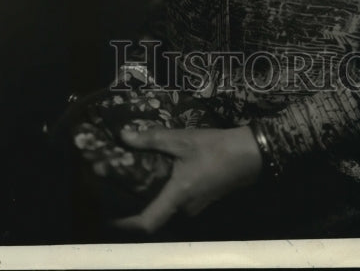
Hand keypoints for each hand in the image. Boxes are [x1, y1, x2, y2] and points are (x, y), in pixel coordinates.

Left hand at [111, 124, 262, 234]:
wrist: (250, 154)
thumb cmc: (216, 148)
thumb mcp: (182, 139)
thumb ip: (152, 139)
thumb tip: (123, 136)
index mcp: (178, 196)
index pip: (147, 223)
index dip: (126, 224)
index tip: (109, 215)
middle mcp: (185, 208)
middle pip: (155, 214)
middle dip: (137, 203)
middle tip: (119, 187)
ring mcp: (196, 206)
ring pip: (168, 207)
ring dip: (154, 195)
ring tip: (137, 176)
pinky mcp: (203, 199)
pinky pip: (179, 201)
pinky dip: (167, 191)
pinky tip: (161, 173)